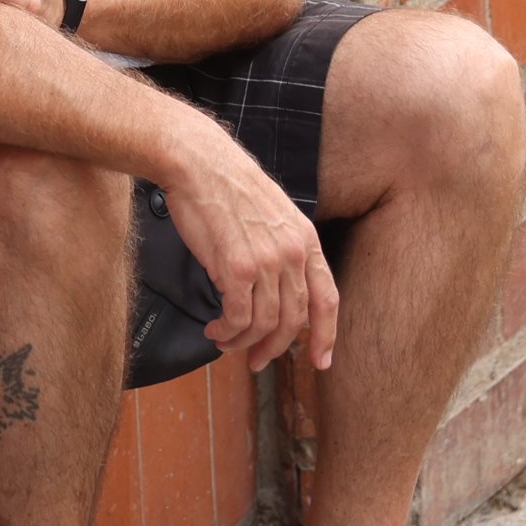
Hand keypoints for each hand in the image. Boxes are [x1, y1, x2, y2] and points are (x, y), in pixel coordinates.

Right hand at [160, 125, 338, 372]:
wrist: (199, 163)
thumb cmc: (228, 187)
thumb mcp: (273, 215)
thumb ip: (282, 251)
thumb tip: (275, 291)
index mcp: (306, 240)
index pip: (327, 299)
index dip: (325, 335)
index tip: (320, 361)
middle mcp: (292, 254)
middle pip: (293, 320)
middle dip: (274, 349)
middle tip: (256, 362)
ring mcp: (266, 262)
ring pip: (264, 324)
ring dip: (242, 342)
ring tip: (223, 340)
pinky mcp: (235, 268)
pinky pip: (238, 317)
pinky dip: (226, 331)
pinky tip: (214, 329)